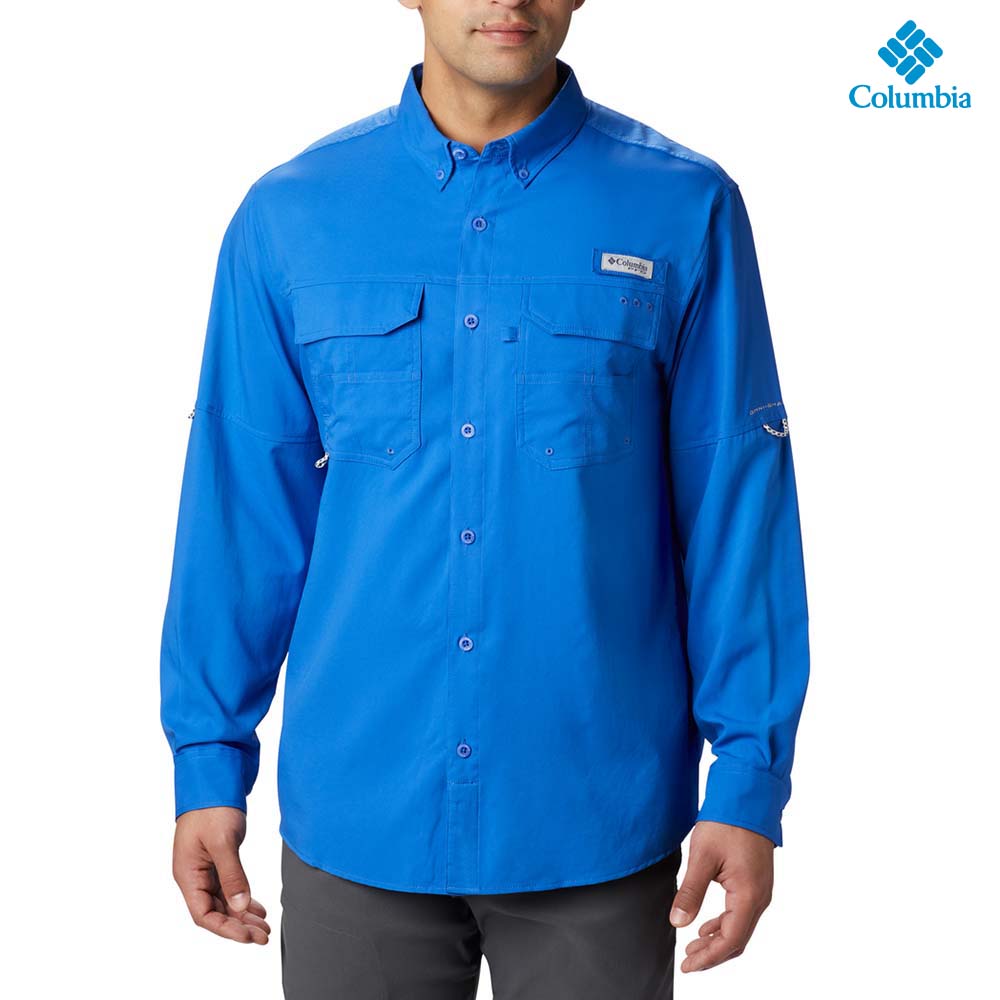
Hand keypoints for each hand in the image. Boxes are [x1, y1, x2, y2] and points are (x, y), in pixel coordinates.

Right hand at [172, 806, 270, 943]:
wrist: (214, 778)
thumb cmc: (212, 806)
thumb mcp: (222, 841)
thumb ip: (232, 875)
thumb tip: (240, 905)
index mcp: (187, 874)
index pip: (204, 914)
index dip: (226, 929)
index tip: (249, 936)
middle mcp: (194, 875)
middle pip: (215, 912)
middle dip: (239, 926)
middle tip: (263, 935)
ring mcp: (206, 868)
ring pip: (224, 901)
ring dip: (243, 915)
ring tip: (264, 926)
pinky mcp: (218, 859)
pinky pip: (229, 887)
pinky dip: (243, 898)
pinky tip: (257, 907)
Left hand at [669, 820, 773, 972]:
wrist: (747, 798)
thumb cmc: (727, 823)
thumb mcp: (702, 857)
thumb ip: (690, 892)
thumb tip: (678, 922)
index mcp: (749, 895)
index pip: (730, 940)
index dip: (708, 957)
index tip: (688, 965)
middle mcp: (760, 897)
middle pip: (738, 940)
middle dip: (712, 954)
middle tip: (688, 961)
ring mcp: (761, 891)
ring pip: (740, 928)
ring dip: (718, 941)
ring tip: (693, 947)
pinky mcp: (756, 883)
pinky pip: (742, 914)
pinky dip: (724, 925)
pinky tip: (707, 926)